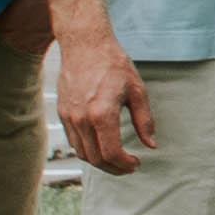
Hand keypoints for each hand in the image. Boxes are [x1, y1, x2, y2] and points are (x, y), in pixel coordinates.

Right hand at [51, 30, 152, 176]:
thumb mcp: (137, 90)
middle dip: (114, 168)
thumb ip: (144, 120)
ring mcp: (70, 117)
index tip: (136, 164)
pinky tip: (102, 146)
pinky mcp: (63, 113)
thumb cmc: (114, 65)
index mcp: (102, 113)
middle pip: (96, 158)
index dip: (125, 164)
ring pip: (82, 153)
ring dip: (100, 162)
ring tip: (117, 160)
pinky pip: (74, 141)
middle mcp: (82, 119)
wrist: (85, 46)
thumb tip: (151, 145)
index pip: (111, 153)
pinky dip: (88, 150)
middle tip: (129, 167)